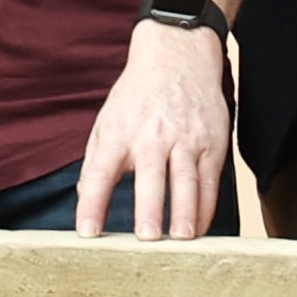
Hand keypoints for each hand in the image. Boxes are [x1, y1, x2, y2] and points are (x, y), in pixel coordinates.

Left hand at [72, 18, 230, 240]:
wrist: (178, 57)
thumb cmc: (137, 96)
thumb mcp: (107, 121)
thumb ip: (95, 162)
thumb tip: (84, 199)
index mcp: (119, 134)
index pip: (100, 173)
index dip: (92, 204)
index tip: (87, 233)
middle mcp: (152, 136)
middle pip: (150, 177)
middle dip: (149, 209)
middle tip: (147, 239)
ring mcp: (185, 139)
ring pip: (186, 180)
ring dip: (185, 212)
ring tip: (182, 238)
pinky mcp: (212, 142)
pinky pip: (210, 180)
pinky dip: (206, 207)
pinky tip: (200, 228)